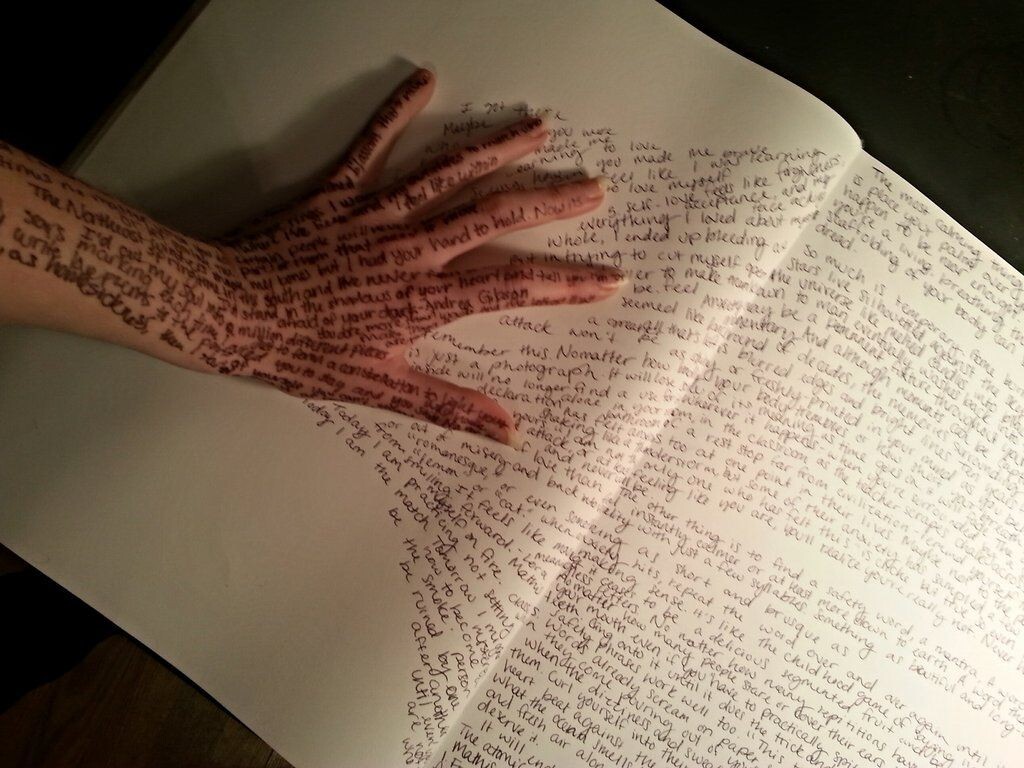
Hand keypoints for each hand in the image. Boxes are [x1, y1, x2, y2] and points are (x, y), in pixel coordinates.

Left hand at [209, 68, 619, 443]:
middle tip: (594, 189)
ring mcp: (377, 213)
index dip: (567, 284)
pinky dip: (399, 110)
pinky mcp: (340, 192)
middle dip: (551, 203)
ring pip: (449, 173)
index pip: (513, 286)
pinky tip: (427, 80)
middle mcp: (412, 248)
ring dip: (498, 148)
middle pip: (495, 216)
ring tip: (540, 127)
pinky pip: (374, 143)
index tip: (611, 279)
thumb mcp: (381, 389)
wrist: (230, 315)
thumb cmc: (302, 355)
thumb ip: (450, 408)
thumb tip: (508, 433)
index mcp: (425, 298)